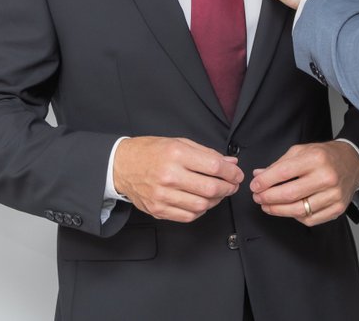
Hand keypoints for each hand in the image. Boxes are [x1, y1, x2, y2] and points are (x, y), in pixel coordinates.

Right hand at [112, 136, 243, 222]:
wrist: (121, 165)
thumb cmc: (150, 152)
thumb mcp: (179, 143)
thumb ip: (206, 154)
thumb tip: (230, 163)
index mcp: (176, 154)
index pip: (214, 166)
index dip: (231, 172)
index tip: (237, 174)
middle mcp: (169, 176)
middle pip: (211, 188)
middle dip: (228, 188)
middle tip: (232, 185)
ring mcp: (163, 195)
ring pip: (202, 205)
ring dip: (216, 200)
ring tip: (218, 193)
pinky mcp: (158, 210)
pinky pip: (188, 216)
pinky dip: (201, 211)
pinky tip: (202, 202)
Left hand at [249, 141, 358, 226]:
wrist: (353, 162)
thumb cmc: (325, 156)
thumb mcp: (301, 151)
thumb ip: (279, 164)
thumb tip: (259, 176)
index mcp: (316, 159)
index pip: (283, 173)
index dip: (265, 181)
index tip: (255, 185)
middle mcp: (326, 177)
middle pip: (289, 194)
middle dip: (268, 198)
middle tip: (258, 197)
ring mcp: (333, 195)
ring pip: (298, 210)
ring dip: (278, 210)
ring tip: (268, 206)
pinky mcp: (337, 208)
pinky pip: (310, 219)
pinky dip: (295, 216)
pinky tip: (288, 210)